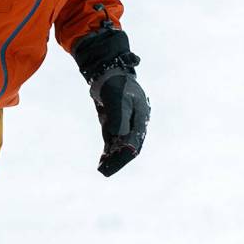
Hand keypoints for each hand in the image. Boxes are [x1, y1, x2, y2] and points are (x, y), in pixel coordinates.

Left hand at [90, 56, 149, 176]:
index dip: (125, 154)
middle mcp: (135, 122)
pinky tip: (102, 159)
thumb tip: (119, 136)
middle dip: (118, 160)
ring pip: (120, 144)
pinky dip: (108, 149)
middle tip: (106, 171)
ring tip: (102, 169)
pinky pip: (113, 139)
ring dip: (112, 157)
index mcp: (141, 117)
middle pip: (129, 146)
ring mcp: (125, 123)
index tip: (115, 163)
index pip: (135, 141)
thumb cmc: (116, 83)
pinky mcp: (115, 122)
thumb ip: (119, 117)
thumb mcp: (117, 99)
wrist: (108, 72)